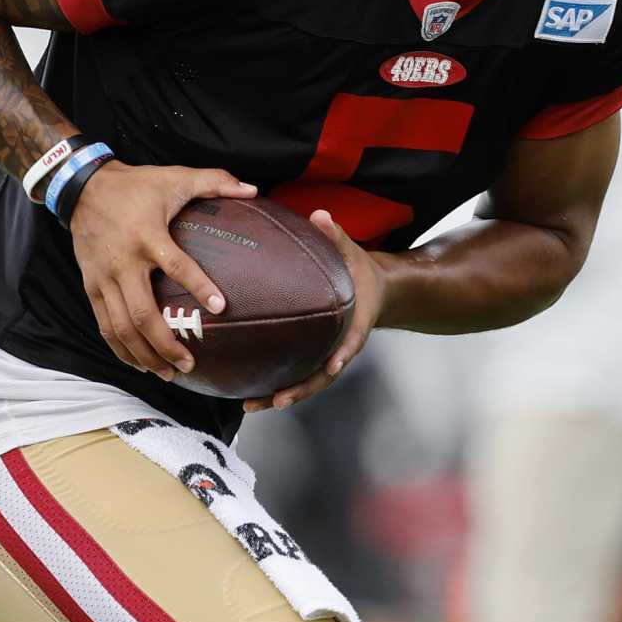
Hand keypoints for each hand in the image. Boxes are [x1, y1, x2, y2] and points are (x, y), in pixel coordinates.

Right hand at [69, 162, 257, 380]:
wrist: (83, 187)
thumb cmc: (137, 184)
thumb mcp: (176, 176)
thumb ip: (215, 181)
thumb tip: (253, 190)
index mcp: (148, 236)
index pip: (176, 265)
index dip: (199, 286)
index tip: (221, 307)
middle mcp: (123, 262)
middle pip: (142, 315)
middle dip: (165, 345)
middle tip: (190, 364)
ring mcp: (103, 278)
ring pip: (121, 327)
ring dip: (143, 354)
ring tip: (168, 373)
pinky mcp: (91, 286)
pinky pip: (104, 324)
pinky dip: (120, 348)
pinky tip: (138, 363)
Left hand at [243, 209, 389, 412]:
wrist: (376, 291)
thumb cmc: (361, 273)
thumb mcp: (353, 252)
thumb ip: (337, 236)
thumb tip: (320, 216)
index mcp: (355, 324)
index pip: (351, 342)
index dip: (343, 354)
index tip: (334, 365)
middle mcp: (340, 346)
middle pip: (322, 377)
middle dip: (300, 390)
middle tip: (276, 400)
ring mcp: (327, 355)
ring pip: (306, 383)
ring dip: (279, 396)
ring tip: (250, 405)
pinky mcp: (314, 355)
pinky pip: (295, 373)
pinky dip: (274, 385)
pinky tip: (246, 390)